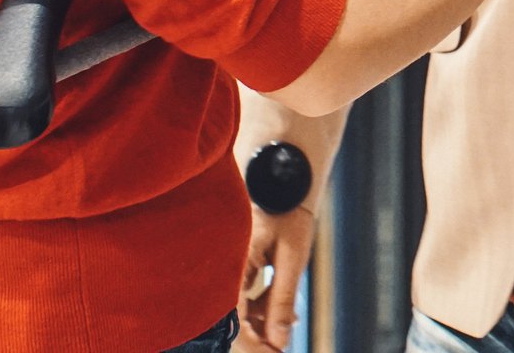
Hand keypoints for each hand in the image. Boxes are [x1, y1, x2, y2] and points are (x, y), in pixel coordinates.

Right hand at [234, 204, 315, 351]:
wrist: (282, 177)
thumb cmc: (288, 211)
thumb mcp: (292, 258)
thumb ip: (283, 299)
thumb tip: (280, 340)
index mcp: (231, 267)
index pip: (234, 323)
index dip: (253, 346)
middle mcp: (222, 270)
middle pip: (232, 321)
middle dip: (257, 340)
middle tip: (279, 350)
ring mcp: (226, 268)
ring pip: (238, 312)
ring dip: (262, 327)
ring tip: (286, 333)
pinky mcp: (235, 266)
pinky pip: (243, 298)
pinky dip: (262, 310)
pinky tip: (284, 318)